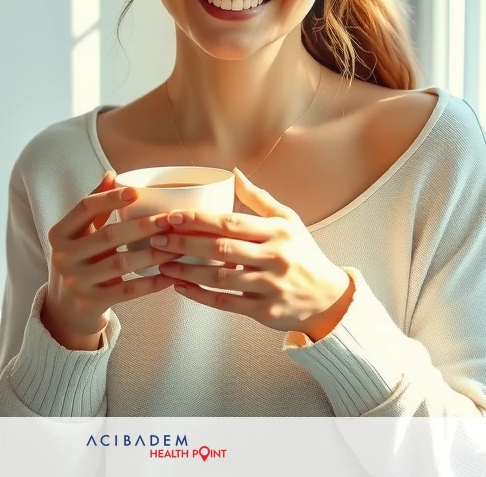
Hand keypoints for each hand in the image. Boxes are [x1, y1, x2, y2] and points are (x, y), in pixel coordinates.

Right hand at [43, 170, 181, 345]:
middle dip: (143, 226)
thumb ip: (95, 207)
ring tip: (177, 246)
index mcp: (60, 233)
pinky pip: (128, 291)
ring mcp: (76, 282)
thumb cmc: (80, 262)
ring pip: (122, 263)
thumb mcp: (79, 235)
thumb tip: (111, 174)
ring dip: (154, 254)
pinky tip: (170, 275)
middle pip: (109, 235)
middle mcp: (64, 257)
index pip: (85, 208)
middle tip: (170, 220)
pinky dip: (151, 283)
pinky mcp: (90, 303)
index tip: (136, 192)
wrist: (65, 310)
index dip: (110, 198)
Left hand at [152, 168, 353, 337]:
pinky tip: (179, 286)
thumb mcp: (289, 221)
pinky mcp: (265, 311)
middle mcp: (275, 258)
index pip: (231, 222)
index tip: (172, 216)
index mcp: (278, 232)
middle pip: (221, 249)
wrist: (329, 298)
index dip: (198, 219)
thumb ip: (259, 199)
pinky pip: (225, 303)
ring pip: (219, 278)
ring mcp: (270, 286)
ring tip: (161, 263)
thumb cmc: (303, 254)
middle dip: (185, 243)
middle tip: (157, 239)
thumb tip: (233, 173)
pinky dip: (199, 295)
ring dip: (186, 271)